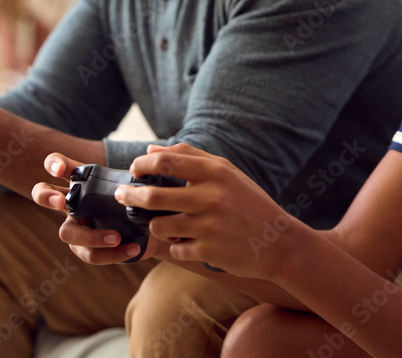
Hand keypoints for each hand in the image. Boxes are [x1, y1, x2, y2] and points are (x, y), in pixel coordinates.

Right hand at [32, 152, 166, 264]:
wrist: (156, 230)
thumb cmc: (144, 201)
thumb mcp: (144, 185)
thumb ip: (144, 172)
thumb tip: (151, 153)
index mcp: (83, 181)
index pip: (60, 166)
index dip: (54, 164)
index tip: (59, 169)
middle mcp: (74, 202)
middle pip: (44, 195)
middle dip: (46, 196)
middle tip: (60, 201)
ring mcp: (78, 226)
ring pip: (66, 233)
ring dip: (90, 236)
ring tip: (116, 237)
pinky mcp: (89, 249)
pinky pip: (90, 254)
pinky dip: (111, 254)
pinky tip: (132, 248)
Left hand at [117, 143, 309, 279]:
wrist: (278, 242)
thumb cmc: (248, 203)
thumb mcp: (226, 173)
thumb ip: (189, 157)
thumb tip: (151, 150)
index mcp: (215, 172)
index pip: (166, 161)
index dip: (142, 164)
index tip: (134, 169)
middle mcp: (211, 197)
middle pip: (153, 195)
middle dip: (131, 195)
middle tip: (122, 195)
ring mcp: (209, 226)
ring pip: (159, 225)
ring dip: (156, 225)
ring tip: (165, 224)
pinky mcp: (208, 251)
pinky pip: (175, 248)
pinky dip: (177, 246)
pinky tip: (188, 242)